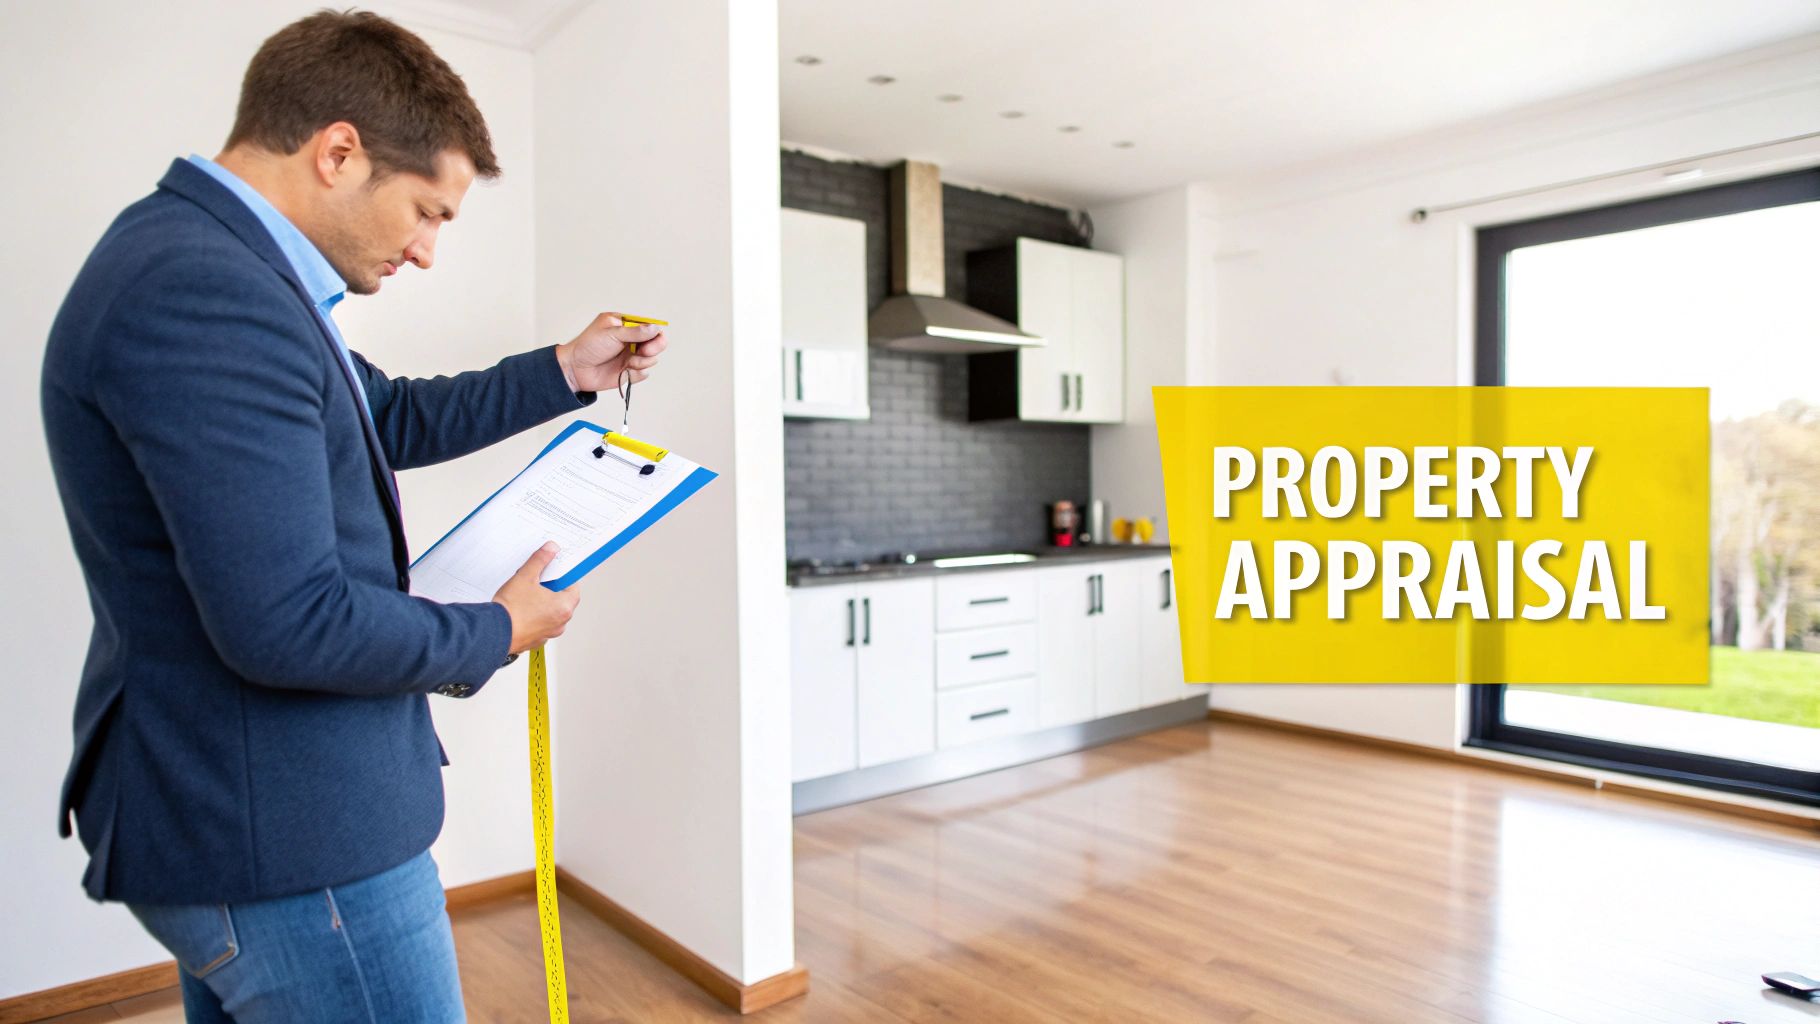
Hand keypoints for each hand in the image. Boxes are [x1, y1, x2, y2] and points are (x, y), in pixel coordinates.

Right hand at [492, 542, 580, 652]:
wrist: (492, 632)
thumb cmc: (511, 608)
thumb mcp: (526, 576)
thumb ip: (540, 560)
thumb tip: (551, 549)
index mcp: (564, 607)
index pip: (573, 588)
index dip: (564, 577)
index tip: (556, 572)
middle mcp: (560, 623)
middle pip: (562, 601)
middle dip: (552, 590)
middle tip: (538, 581)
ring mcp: (548, 634)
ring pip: (550, 613)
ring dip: (542, 604)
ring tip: (527, 595)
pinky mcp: (535, 640)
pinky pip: (540, 624)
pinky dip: (534, 617)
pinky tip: (521, 609)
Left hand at [554, 312, 668, 393]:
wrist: (576, 369)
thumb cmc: (589, 345)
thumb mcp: (612, 333)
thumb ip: (636, 332)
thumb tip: (656, 328)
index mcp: (626, 325)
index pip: (650, 326)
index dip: (655, 333)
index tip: (652, 338)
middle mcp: (631, 340)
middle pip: (657, 342)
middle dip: (654, 348)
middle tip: (643, 351)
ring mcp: (631, 356)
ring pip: (652, 359)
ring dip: (642, 361)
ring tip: (628, 363)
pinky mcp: (630, 372)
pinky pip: (644, 374)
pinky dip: (636, 373)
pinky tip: (624, 372)